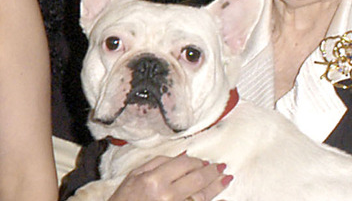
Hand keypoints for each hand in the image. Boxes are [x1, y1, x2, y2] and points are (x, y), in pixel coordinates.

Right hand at [107, 153, 230, 200]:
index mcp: (155, 179)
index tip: (204, 161)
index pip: (185, 164)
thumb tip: (185, 155)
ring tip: (226, 178)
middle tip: (221, 167)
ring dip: (216, 186)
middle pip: (197, 179)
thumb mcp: (135, 175)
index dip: (197, 161)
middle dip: (212, 172)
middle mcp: (167, 194)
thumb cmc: (124, 199)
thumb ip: (159, 162)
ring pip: (202, 196)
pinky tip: (222, 197)